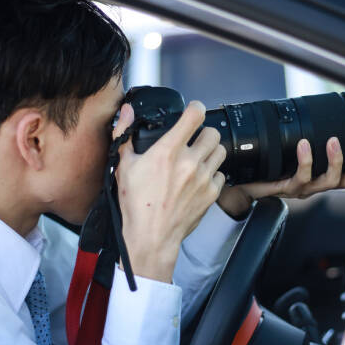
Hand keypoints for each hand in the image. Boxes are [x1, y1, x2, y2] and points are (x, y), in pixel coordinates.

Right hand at [113, 101, 225, 281]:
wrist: (151, 237)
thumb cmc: (136, 204)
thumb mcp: (123, 166)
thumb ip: (124, 134)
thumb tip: (126, 111)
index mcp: (168, 151)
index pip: (195, 116)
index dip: (196, 108)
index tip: (193, 110)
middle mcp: (190, 162)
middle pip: (213, 132)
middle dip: (204, 132)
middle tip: (195, 139)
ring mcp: (203, 178)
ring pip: (221, 151)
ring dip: (211, 151)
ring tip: (198, 157)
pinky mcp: (212, 193)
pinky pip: (221, 174)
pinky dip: (213, 173)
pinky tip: (199, 178)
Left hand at [217, 137, 344, 217]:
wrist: (242, 184)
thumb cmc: (267, 170)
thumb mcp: (291, 156)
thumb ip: (307, 146)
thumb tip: (318, 126)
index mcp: (320, 178)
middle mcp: (314, 186)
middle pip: (344, 181)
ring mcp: (302, 188)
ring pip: (327, 180)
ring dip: (334, 160)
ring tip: (334, 142)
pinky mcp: (286, 187)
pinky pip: (300, 176)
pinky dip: (305, 160)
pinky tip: (305, 144)